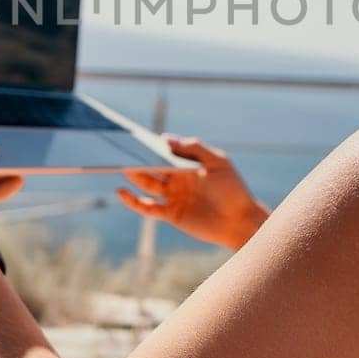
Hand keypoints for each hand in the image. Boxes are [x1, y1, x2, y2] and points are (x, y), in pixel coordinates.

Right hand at [117, 135, 267, 250]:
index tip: (132, 136)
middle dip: (136, 159)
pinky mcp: (171, 214)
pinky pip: (147, 207)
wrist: (240, 221)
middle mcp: (178, 178)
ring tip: (118, 166)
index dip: (149, 145)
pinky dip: (133, 201)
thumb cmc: (233, 189)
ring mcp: (173, 196)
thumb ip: (194, 148)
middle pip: (152, 166)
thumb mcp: (218, 162)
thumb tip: (165, 138)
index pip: (164, 151)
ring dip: (133, 176)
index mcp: (187, 163)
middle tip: (118, 150)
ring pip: (147, 184)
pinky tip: (121, 192)